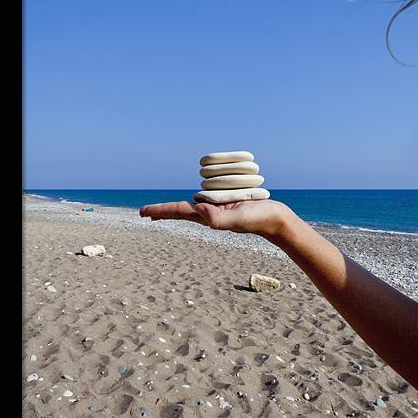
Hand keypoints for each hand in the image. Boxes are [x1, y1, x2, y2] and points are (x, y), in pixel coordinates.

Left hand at [139, 199, 293, 237]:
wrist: (276, 220)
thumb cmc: (259, 219)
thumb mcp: (239, 219)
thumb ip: (219, 219)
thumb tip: (199, 211)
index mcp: (208, 216)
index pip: (178, 211)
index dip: (160, 210)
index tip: (142, 213)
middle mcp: (209, 213)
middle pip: (180, 210)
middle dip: (163, 211)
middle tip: (143, 213)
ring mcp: (218, 207)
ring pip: (191, 204)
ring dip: (176, 208)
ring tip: (160, 211)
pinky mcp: (227, 201)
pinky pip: (206, 197)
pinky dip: (195, 198)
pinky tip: (194, 198)